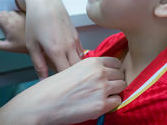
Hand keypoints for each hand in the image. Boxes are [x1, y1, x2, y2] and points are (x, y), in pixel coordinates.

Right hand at [0, 10, 26, 52]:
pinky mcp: (28, 15)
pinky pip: (19, 12)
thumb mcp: (8, 47)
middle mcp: (15, 18)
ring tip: (8, 21)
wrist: (38, 43)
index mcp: (9, 25)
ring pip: (11, 11)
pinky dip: (16, 15)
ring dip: (8, 15)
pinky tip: (17, 20)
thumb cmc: (24, 45)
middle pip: (3, 13)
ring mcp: (22, 16)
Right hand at [0, 57, 126, 124]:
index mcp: (93, 62)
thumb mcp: (76, 68)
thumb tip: (104, 71)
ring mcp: (102, 88)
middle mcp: (100, 73)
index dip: (114, 70)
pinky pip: (117, 101)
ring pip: (122, 86)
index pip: (116, 63)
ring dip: (115, 91)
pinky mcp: (101, 105)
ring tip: (104, 95)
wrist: (44, 102)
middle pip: (120, 74)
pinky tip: (101, 103)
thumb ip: (92, 68)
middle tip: (106, 87)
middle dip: (115, 80)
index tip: (111, 75)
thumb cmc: (56, 86)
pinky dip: (111, 103)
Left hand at [15, 0, 83, 78]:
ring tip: (69, 74)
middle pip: (76, 69)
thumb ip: (38, 64)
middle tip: (66, 83)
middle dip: (73, 78)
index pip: (65, 74)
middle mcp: (68, 46)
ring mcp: (74, 40)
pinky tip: (71, 61)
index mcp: (56, 51)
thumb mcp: (32, 45)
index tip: (58, 87)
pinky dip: (78, 59)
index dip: (63, 82)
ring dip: (76, 68)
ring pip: (81, 61)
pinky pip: (81, 51)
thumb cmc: (35, 22)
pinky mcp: (76, 35)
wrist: (46, 2)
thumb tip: (43, 80)